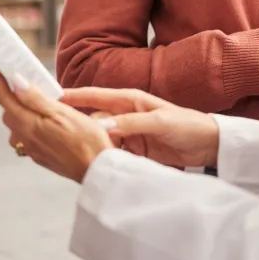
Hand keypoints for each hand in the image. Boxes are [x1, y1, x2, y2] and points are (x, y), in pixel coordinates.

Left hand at [0, 70, 112, 182]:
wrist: (97, 170)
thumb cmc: (86, 140)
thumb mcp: (63, 113)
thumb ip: (36, 99)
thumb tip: (15, 82)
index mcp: (28, 125)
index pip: (4, 98)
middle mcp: (25, 138)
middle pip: (8, 111)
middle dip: (11, 93)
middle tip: (22, 78)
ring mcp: (31, 149)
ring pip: (17, 124)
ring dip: (21, 109)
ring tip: (37, 98)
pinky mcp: (39, 156)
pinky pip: (27, 135)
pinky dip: (30, 122)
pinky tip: (46, 120)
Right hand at [63, 87, 219, 167]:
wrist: (208, 144)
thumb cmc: (187, 125)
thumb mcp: (159, 122)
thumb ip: (131, 123)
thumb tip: (102, 126)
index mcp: (130, 100)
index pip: (94, 96)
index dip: (72, 97)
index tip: (50, 99)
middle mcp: (125, 114)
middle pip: (92, 118)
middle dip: (74, 125)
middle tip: (52, 133)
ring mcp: (128, 133)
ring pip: (99, 137)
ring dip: (87, 143)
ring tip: (65, 151)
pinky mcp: (133, 150)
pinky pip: (110, 152)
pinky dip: (100, 156)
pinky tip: (89, 163)